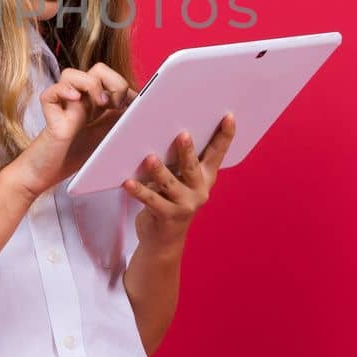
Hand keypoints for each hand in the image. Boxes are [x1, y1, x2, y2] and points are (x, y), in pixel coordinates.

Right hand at [12, 64, 137, 197]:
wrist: (49, 175)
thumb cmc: (78, 157)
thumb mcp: (110, 138)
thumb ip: (121, 121)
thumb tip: (139, 107)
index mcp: (97, 102)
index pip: (113, 78)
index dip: (125, 87)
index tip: (134, 104)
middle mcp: (80, 99)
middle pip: (97, 69)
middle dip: (113, 81)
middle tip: (116, 105)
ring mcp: (64, 105)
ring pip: (71, 74)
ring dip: (90, 84)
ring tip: (101, 104)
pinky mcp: (50, 115)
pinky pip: (50, 93)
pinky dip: (63, 91)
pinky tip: (75, 100)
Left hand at [122, 112, 237, 252]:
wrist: (164, 239)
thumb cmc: (170, 200)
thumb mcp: (180, 180)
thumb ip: (180, 161)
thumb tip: (165, 130)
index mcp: (206, 177)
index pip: (217, 153)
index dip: (224, 135)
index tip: (228, 116)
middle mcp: (200, 190)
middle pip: (193, 167)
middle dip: (188, 151)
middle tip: (183, 135)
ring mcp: (185, 205)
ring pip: (170, 184)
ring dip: (159, 171)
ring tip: (150, 158)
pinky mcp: (168, 216)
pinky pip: (151, 200)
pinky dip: (139, 191)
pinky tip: (128, 182)